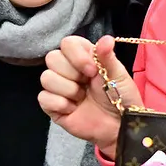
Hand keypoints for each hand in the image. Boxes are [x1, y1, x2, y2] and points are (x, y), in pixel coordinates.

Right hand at [40, 35, 140, 157]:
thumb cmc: (121, 98)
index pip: (67, 43)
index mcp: (83, 57)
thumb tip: (106, 39)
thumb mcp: (118, 75)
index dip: (76, 56)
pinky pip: (43, 98)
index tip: (92, 71)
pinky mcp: (52, 106)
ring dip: (68, 90)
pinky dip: (61, 104)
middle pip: (52, 58)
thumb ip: (107, 56)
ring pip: (46, 78)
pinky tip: (73, 109)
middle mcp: (68, 69)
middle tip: (87, 85)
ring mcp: (58, 88)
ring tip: (82, 98)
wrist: (119, 126)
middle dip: (72, 74)